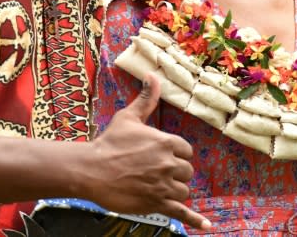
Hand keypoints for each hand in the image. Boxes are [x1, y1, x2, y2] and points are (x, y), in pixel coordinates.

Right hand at [90, 73, 210, 230]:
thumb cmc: (110, 142)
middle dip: (175, 172)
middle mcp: (169, 164)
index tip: (162, 156)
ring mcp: (164, 185)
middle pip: (186, 171)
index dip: (176, 154)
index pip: (186, 151)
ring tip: (158, 188)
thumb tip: (153, 76)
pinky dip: (194, 219)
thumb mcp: (129, 117)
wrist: (91, 170)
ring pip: (183, 190)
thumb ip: (146, 98)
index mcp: (166, 142)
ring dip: (174, 190)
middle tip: (156, 172)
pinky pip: (181, 212)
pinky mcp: (156, 204)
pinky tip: (205, 225)